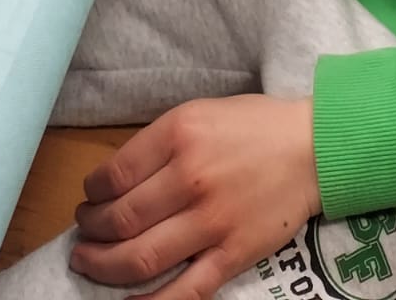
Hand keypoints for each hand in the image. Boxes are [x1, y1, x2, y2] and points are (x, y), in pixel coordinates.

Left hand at [71, 96, 319, 299]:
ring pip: (140, 258)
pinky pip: (184, 291)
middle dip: (89, 231)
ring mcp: (212, 221)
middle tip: (83, 233)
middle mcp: (191, 177)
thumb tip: (115, 179)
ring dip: (103, 266)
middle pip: (119, 220)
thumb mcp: (199, 113)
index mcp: (180, 134)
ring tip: (89, 262)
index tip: (88, 198)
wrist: (312, 148)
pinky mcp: (233, 254)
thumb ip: (158, 143)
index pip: (114, 175)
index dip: (90, 193)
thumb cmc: (253, 126)